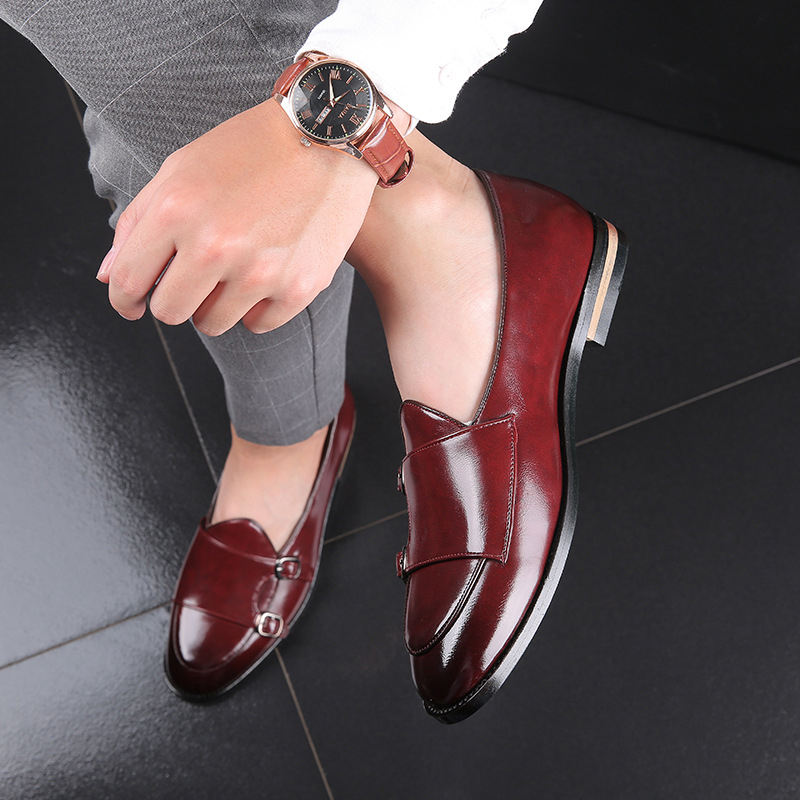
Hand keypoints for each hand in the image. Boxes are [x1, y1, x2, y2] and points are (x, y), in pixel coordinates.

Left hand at [96, 97, 377, 334]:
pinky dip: (256, 307)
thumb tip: (109, 277)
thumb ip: (137, 224)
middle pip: (171, 313)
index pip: (129, 283)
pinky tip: (266, 274)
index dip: (125, 300)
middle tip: (193, 280)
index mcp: (176, 212)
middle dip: (174, 300)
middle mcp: (215, 246)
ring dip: (216, 304)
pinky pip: (258, 324)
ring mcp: (259, 271)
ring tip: (234, 271)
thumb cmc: (249, 149)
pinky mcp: (298, 287)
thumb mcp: (180, 170)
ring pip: (214, 323)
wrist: (326, 137)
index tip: (133, 303)